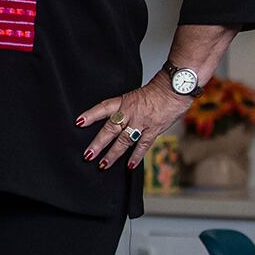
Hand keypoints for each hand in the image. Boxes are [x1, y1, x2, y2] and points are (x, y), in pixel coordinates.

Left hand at [75, 81, 191, 170]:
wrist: (176, 88)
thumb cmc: (158, 90)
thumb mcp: (136, 95)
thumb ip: (126, 108)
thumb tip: (117, 120)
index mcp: (124, 101)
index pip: (104, 107)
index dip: (91, 115)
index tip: (79, 122)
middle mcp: (131, 112)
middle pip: (110, 129)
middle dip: (98, 143)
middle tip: (88, 155)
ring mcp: (142, 123)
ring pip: (124, 140)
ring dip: (113, 154)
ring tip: (103, 165)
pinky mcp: (154, 130)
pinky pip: (143, 146)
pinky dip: (136, 157)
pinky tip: (129, 166)